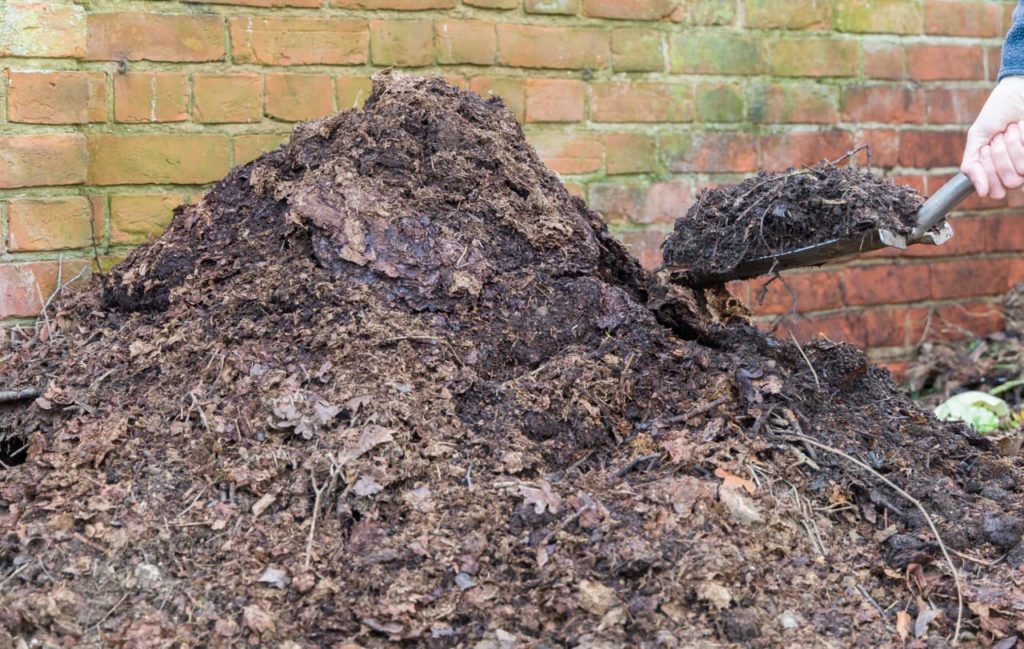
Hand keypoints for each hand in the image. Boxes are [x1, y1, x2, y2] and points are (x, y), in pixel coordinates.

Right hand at [961, 77, 1023, 198]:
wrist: (1017, 91)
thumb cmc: (996, 114)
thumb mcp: (976, 138)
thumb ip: (972, 166)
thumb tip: (981, 193)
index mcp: (998, 172)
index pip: (995, 191)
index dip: (988, 172)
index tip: (985, 149)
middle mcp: (1017, 170)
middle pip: (1010, 181)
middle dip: (999, 154)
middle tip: (999, 136)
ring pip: (1022, 170)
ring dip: (1011, 143)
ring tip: (1011, 128)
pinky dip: (1021, 137)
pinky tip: (1021, 126)